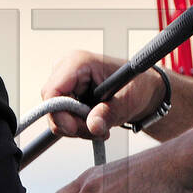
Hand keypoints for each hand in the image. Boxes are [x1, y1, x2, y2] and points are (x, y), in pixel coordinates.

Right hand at [40, 50, 166, 139]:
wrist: (141, 89)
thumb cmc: (137, 86)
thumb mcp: (129, 100)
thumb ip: (110, 112)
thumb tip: (93, 125)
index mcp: (78, 62)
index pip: (51, 91)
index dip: (58, 114)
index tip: (75, 129)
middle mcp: (66, 70)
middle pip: (52, 106)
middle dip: (73, 125)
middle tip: (98, 130)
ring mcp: (64, 83)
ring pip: (57, 116)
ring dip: (78, 128)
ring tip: (102, 127)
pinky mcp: (66, 95)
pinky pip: (62, 118)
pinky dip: (78, 126)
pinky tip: (95, 124)